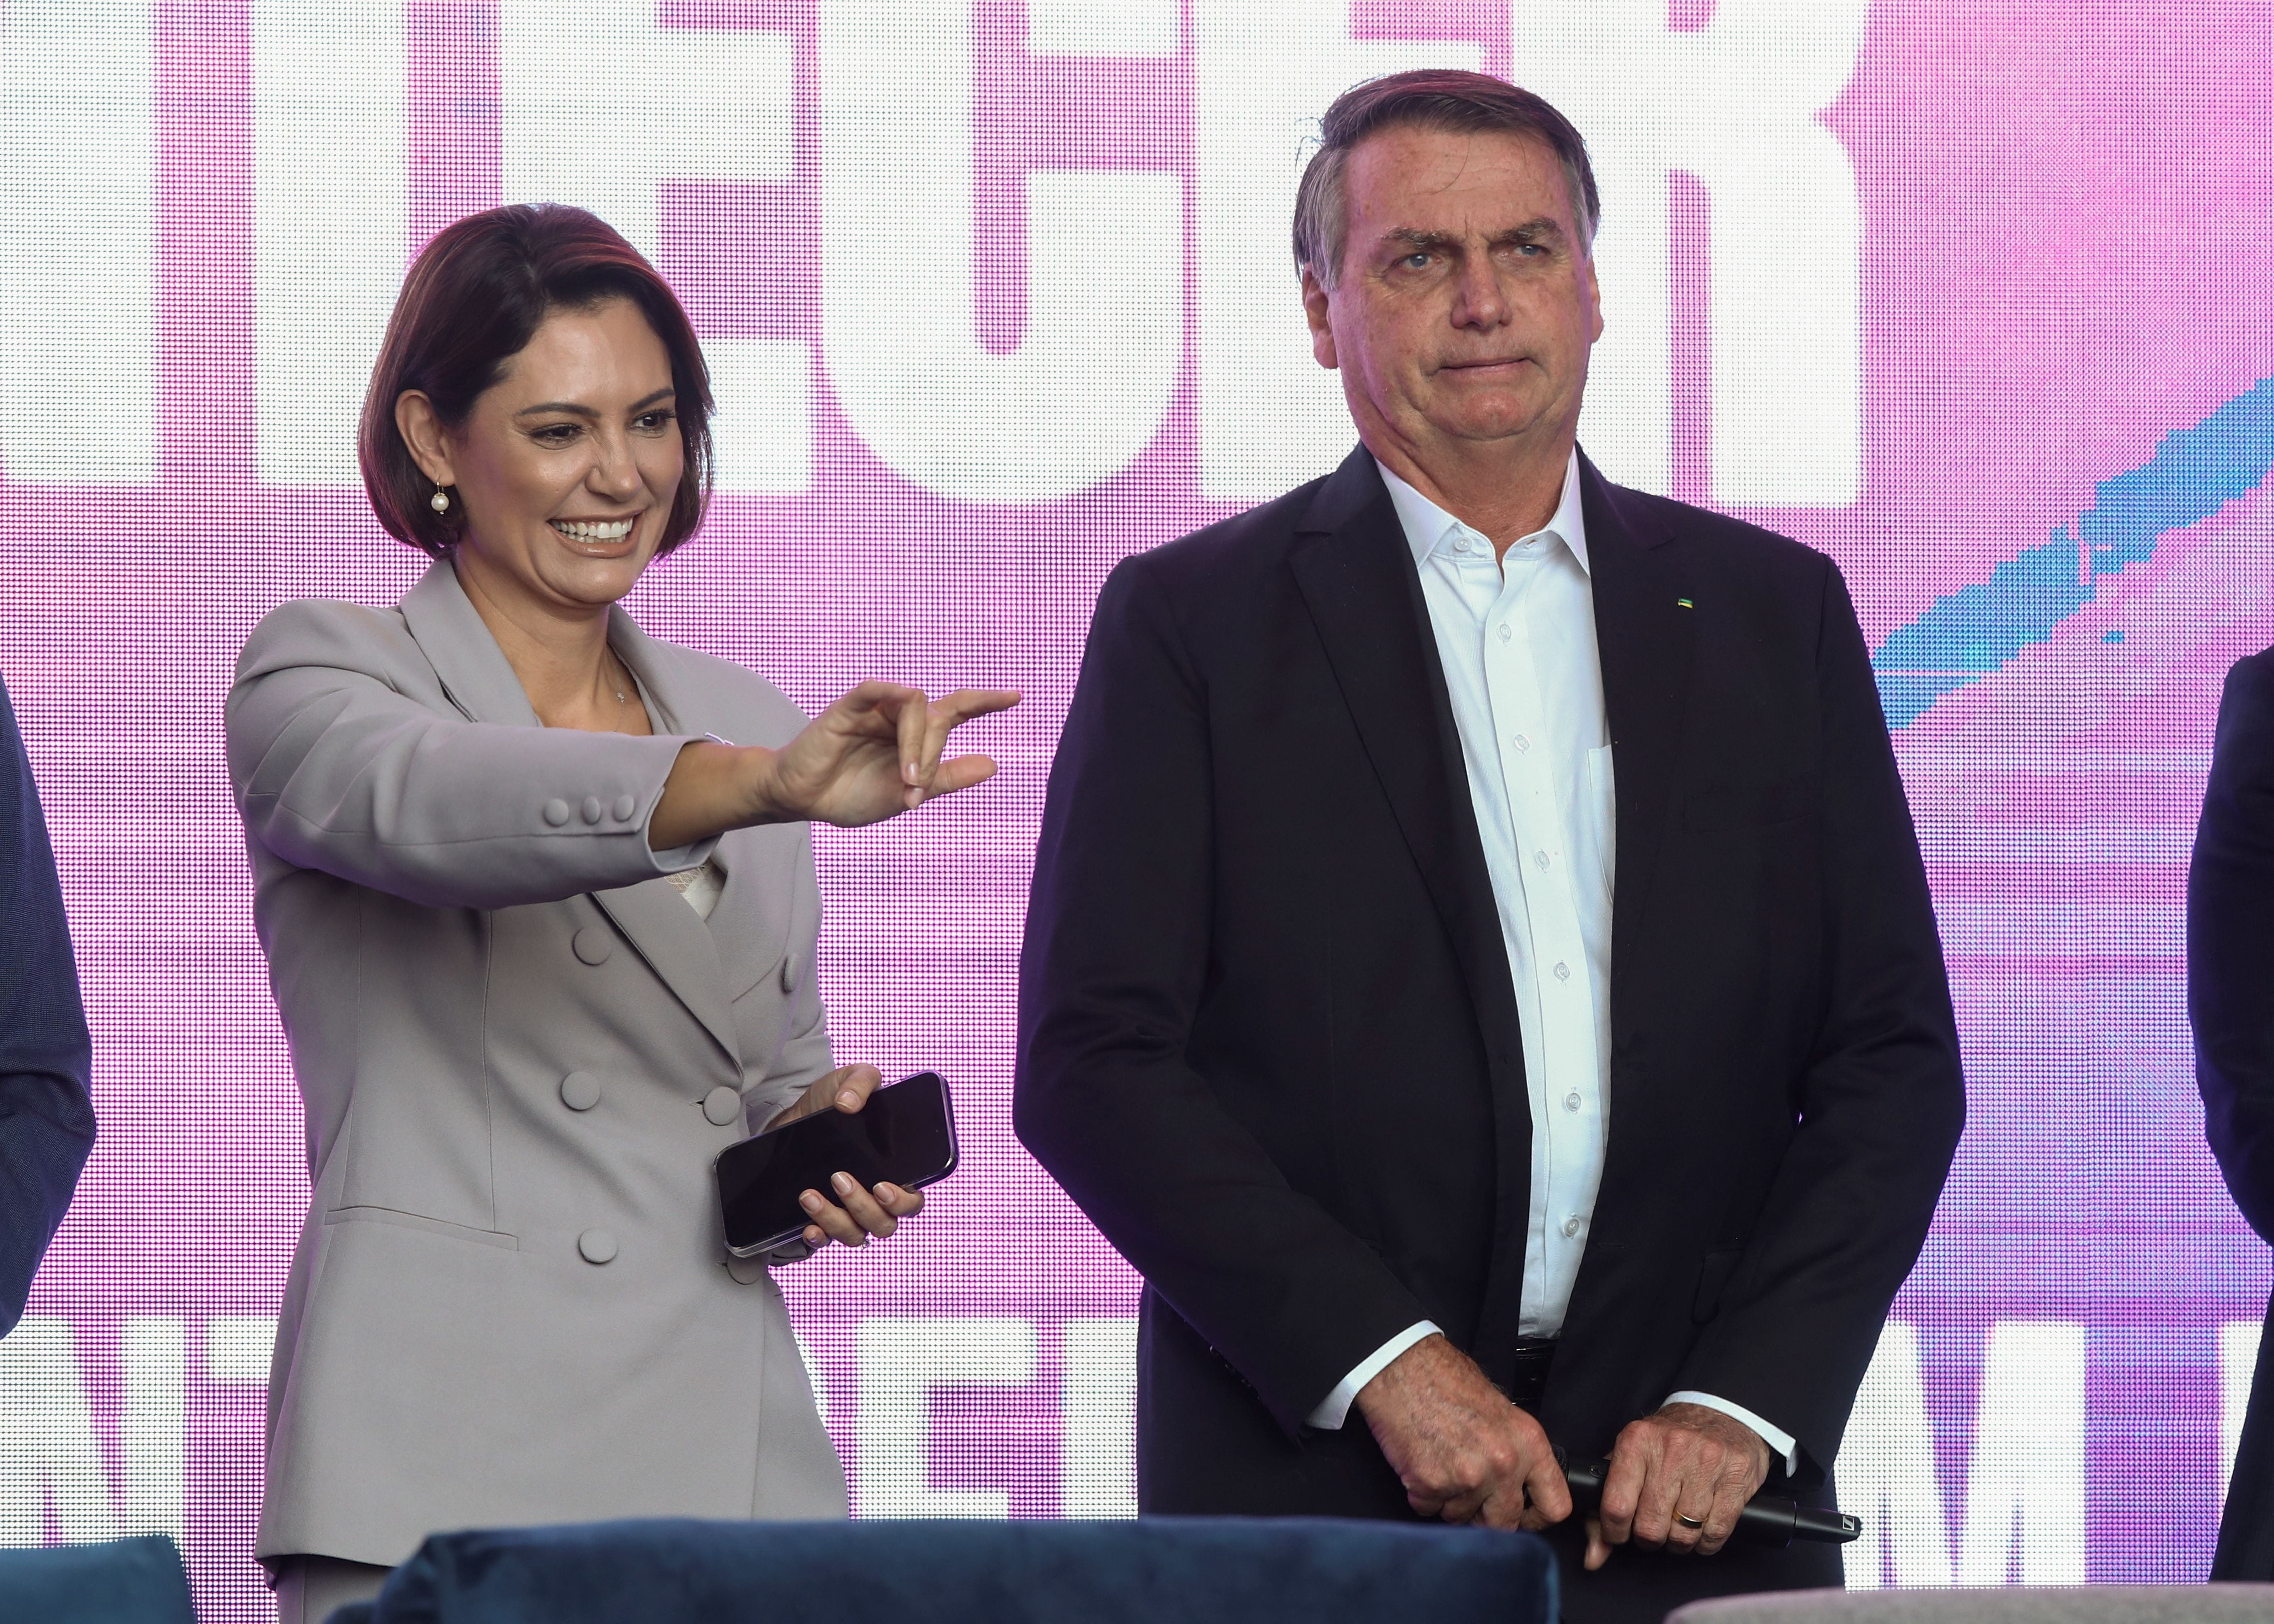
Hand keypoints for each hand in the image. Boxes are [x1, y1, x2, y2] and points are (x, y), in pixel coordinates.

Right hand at [756, 682, 1019, 827]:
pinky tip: (903, 706)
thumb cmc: (852, 794)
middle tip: (915, 791)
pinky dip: (893, 694)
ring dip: (916, 745)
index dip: (986, 701)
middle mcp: (899, 717)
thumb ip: (949, 778)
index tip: (1018, 696)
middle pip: (939, 719)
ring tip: (904, 781)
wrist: (805, 801)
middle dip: (933, 758)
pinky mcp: (848, 708)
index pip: (957, 709)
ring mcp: (875, 709)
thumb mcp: (909, 794)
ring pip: (915, 707)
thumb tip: (995, 763)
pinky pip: (876, 689)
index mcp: (916, 735)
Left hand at [765, 1064, 925, 1249]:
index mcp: (895, 1171)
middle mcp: (875, 1198)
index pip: (912, 1201)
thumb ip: (860, 1081)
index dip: (902, 1202)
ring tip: (810, 1194)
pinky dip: (817, 1236)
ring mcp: (849, 1212)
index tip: (881, 1186)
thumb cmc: (832, 1101)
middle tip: (838, 1177)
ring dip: (834, 1219)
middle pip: (884, 1224)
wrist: (795, 1116)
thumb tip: (848, 1103)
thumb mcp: (849, 1079)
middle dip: (861, 1205)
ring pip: (855, 1235)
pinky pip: (825, 1241)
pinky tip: (807, 1224)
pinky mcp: (822, 1219)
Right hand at [1354, 1334, 1571, 1529]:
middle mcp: (1503, 1464)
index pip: (1554, 1505)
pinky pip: (1429, 1509)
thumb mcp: (1500, 1409)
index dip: (1536, 1521)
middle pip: (1504, 1523)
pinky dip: (1422, 1494)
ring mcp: (1467, 1477)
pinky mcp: (1430, 1484)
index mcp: (1528, 1442)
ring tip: (1439, 1462)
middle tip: (1469, 1496)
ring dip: (1450, 1501)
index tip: (1522, 1519)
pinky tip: (1420, 1462)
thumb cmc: (1445, 1378)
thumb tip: (1517, 1483)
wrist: (1401, 1366)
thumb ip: (1515, 1450)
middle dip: (1485, 1517)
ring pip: (1461, 1518)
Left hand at [1586, 1402, 1770, 1567]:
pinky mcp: (1735, 1477)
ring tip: (1677, 1527)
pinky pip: (1716, 1532)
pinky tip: (1701, 1529)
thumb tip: (1593, 1556)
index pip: (1616, 1506)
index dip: (1614, 1533)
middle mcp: (1671, 1449)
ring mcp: (1706, 1462)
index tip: (1618, 1534)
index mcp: (1636, 1441)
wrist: (1722, 1412)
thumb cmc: (1670, 1440)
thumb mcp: (1631, 1457)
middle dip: (1650, 1538)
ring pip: (1684, 1533)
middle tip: (1653, 1529)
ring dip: (1679, 1542)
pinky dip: (1706, 1543)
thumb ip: (1607, 1504)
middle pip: (1651, 1526)